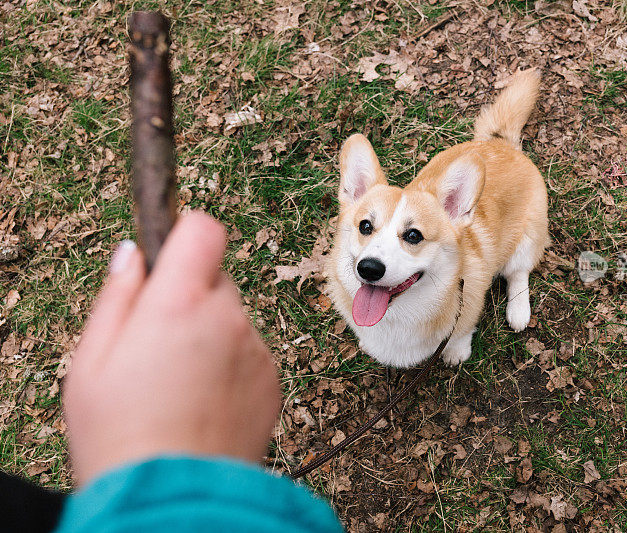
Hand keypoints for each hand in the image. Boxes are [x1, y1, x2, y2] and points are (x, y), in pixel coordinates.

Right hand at [64, 212, 279, 485]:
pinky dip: (232, 365)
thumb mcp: (91, 359)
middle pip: (216, 279)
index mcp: (179, 301)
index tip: (169, 253)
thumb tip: (134, 254)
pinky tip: (205, 402)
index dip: (185, 234)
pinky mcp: (273, 379)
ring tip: (180, 384)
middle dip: (191, 296)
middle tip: (159, 341)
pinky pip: (250, 353)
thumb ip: (117, 296)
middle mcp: (228, 317)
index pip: (203, 229)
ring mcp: (256, 349)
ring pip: (233, 319)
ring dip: (212, 334)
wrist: (176, 496)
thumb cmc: (123, 433)